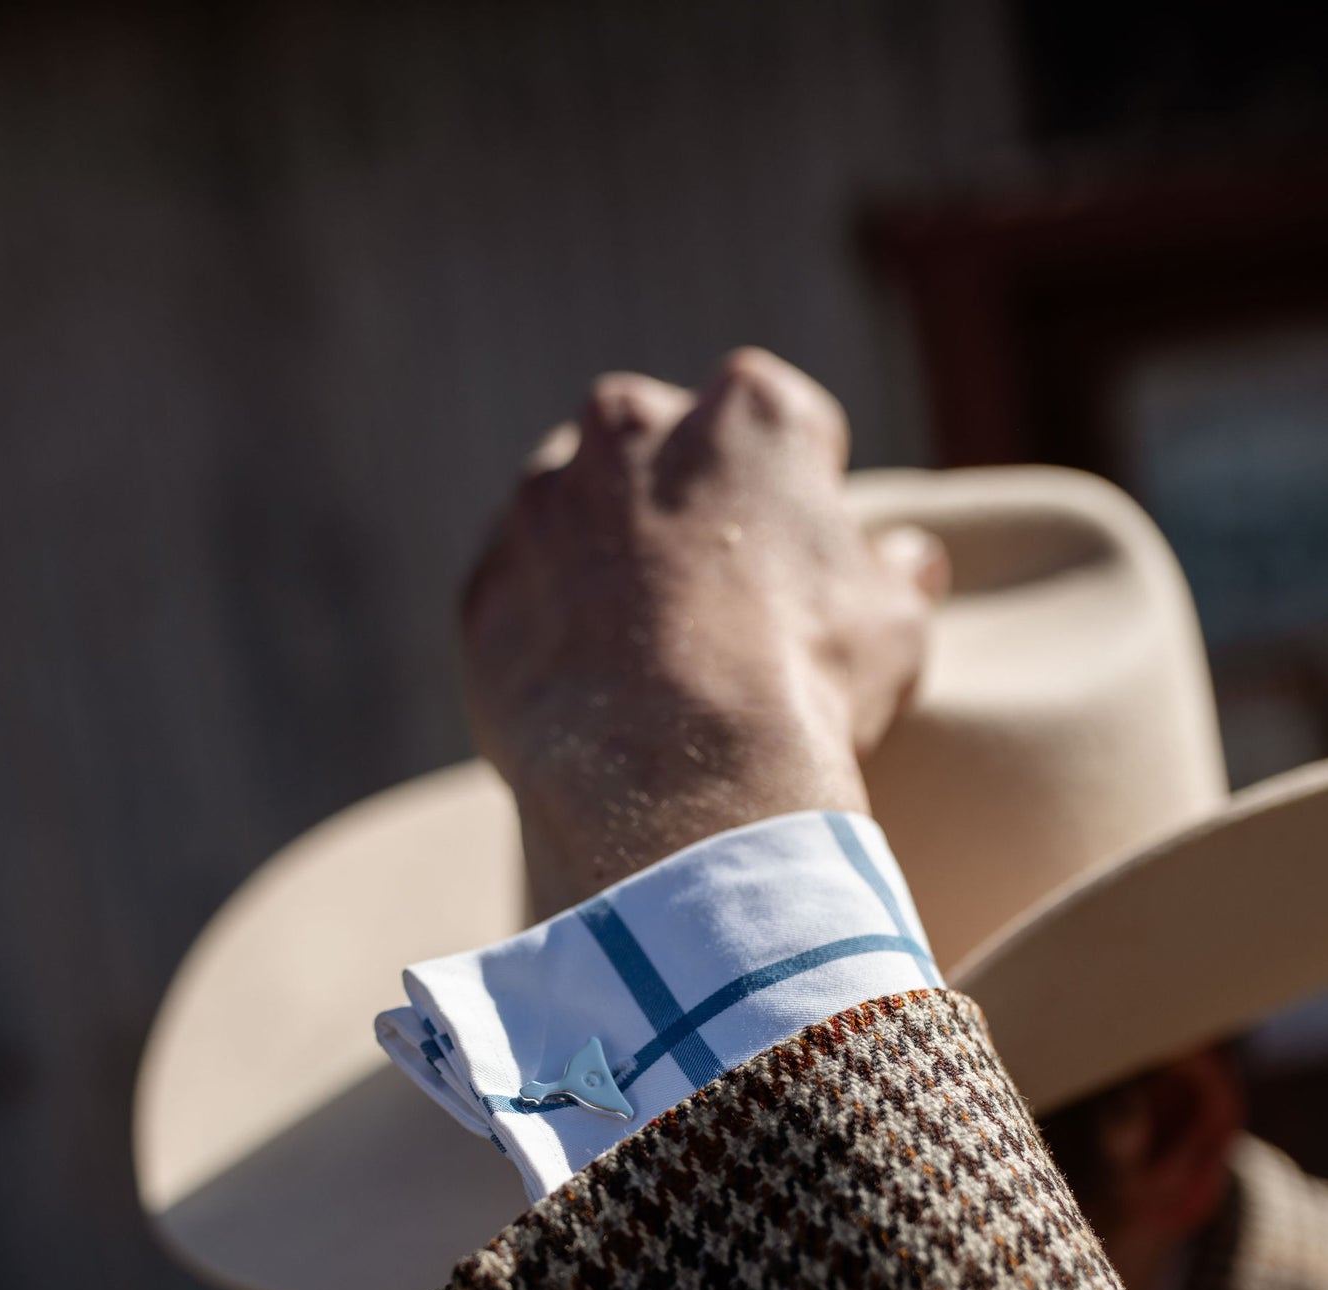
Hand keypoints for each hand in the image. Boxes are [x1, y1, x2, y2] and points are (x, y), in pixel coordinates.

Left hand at [460, 347, 944, 916]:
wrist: (679, 777)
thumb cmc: (806, 685)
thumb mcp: (894, 624)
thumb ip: (895, 572)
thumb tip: (907, 560)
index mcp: (750, 411)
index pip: (780, 425)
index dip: (796, 494)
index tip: (798, 558)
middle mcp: (632, 426)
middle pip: (661, 451)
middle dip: (683, 507)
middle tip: (714, 602)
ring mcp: (542, 502)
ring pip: (576, 515)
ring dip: (603, 563)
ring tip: (643, 658)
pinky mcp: (483, 587)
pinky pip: (520, 599)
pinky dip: (546, 633)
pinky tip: (588, 699)